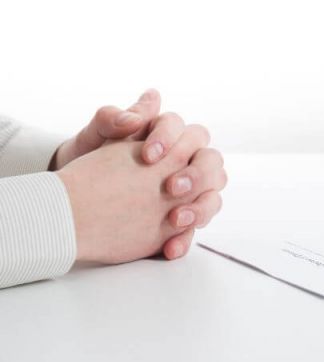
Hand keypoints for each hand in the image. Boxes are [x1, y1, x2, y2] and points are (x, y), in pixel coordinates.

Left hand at [56, 127, 223, 263]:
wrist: (74, 194)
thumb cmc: (88, 158)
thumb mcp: (94, 137)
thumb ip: (112, 119)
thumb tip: (135, 114)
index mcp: (169, 136)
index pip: (186, 131)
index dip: (171, 140)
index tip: (148, 155)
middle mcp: (185, 163)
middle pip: (211, 162)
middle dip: (196, 175)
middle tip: (171, 187)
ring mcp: (187, 193)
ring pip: (212, 197)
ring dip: (200, 209)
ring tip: (175, 219)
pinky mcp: (179, 220)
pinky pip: (193, 231)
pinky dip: (184, 240)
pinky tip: (169, 247)